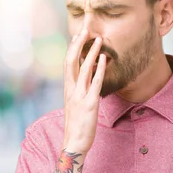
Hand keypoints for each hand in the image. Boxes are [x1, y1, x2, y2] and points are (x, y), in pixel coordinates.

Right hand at [61, 29, 106, 152]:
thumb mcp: (75, 104)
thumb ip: (79, 90)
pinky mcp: (90, 103)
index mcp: (67, 89)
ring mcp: (79, 96)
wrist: (74, 143)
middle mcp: (71, 89)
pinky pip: (95, 83)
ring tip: (98, 38)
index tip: (78, 34)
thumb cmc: (77, 124)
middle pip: (72, 61)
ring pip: (83, 68)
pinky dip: (100, 69)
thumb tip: (87, 77)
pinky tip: (105, 59)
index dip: (72, 48)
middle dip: (78, 44)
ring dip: (91, 52)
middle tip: (86, 29)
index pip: (68, 63)